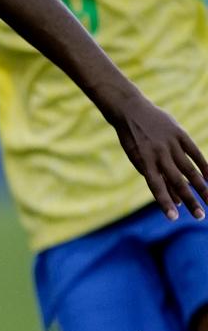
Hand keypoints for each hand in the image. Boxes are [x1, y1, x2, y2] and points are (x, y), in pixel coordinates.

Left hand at [110, 95, 207, 220]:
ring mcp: (170, 144)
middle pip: (176, 182)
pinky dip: (204, 165)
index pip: (156, 187)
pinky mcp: (179, 134)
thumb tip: (175, 201)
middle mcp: (158, 155)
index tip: (174, 218)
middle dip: (189, 200)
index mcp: (144, 163)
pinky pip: (195, 152)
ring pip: (189, 169)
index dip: (165, 202)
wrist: (131, 111)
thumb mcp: (139, 159)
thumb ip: (157, 178)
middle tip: (200, 216)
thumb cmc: (134, 140)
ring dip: (201, 187)